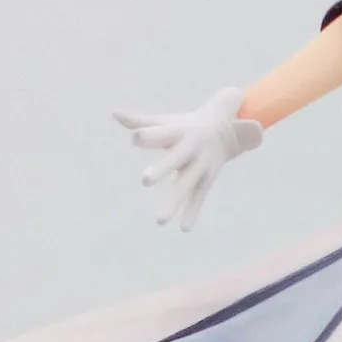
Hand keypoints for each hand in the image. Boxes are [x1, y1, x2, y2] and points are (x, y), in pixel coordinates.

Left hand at [112, 88, 263, 229]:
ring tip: (160, 220)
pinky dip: (192, 212)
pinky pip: (198, 197)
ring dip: (175, 201)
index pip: (161, 133)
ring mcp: (199, 166)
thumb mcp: (166, 121)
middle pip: (175, 159)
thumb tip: (114, 113)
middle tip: (145, 180)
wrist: (227, 129)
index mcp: (177, 132)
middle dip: (162, 169)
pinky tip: (183, 228)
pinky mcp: (206, 179)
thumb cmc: (186, 126)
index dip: (148, 136)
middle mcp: (189, 149)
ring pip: (186, 184)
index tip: (136, 138)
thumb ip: (140, 121)